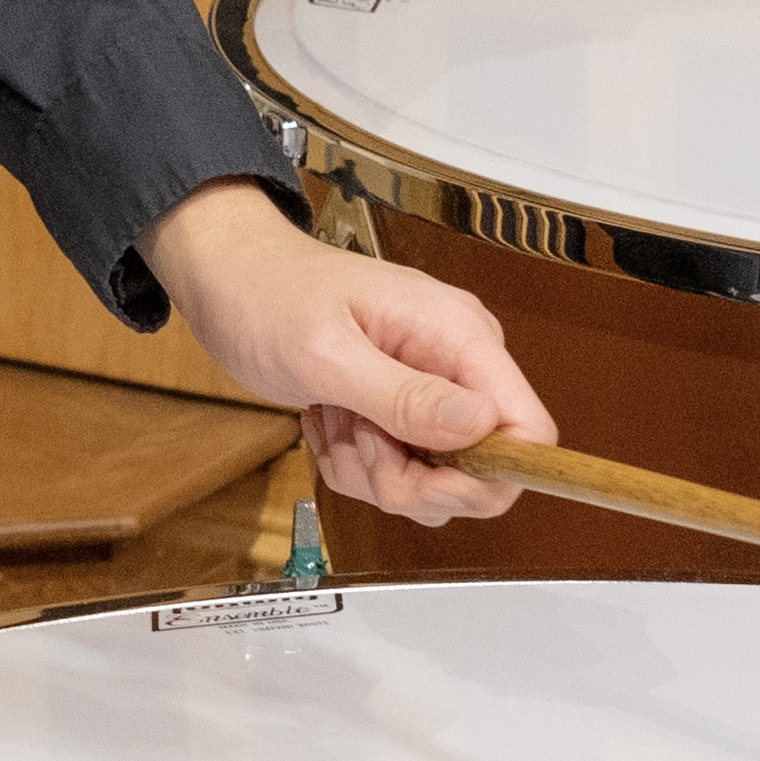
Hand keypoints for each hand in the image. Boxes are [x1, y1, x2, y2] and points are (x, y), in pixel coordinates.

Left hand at [137, 179, 553, 524]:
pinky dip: (359, 466)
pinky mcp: (407, 411)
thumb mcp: (327, 352)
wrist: (231, 276)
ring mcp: (435, 390)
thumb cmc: (268, 293)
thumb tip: (481, 426)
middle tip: (357, 441)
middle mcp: (459, 365)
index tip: (426, 479)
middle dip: (411, 480)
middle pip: (481, 472)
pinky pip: (403, 474)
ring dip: (375, 473)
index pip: (528, 430)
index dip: (489, 474)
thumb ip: (404, 395)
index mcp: (459, 337)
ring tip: (336, 421)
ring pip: (436, 483)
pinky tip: (333, 423)